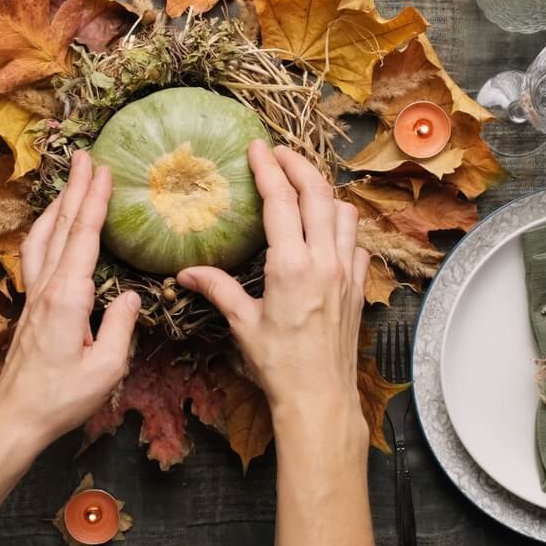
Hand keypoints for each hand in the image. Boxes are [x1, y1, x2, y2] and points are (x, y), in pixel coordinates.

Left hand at [0, 151, 139, 447]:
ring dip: (57, 205)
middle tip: (85, 156)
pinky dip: (44, 230)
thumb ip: (121, 326)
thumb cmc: (61, 398)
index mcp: (67, 298)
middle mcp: (47, 289)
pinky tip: (49, 227)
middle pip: (60, 227)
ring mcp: (35, 296)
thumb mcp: (106, 368)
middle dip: (74, 188)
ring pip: (42, 237)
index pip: (83, 238)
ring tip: (69, 180)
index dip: (93, 201)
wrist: (16, 417)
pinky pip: (35, 255)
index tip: (102, 170)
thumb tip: (131, 295)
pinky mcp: (31, 306)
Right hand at [177, 141, 368, 427]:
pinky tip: (327, 231)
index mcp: (291, 264)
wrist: (319, 397)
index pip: (281, 200)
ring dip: (323, 191)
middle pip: (318, 192)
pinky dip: (343, 226)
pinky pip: (357, 242)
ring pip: (344, 211)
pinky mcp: (358, 286)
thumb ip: (217, 289)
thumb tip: (186, 273)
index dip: (268, 168)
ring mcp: (347, 271)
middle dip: (298, 164)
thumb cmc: (279, 365)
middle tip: (279, 152)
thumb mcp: (242, 323)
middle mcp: (324, 260)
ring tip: (304, 184)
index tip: (258, 148)